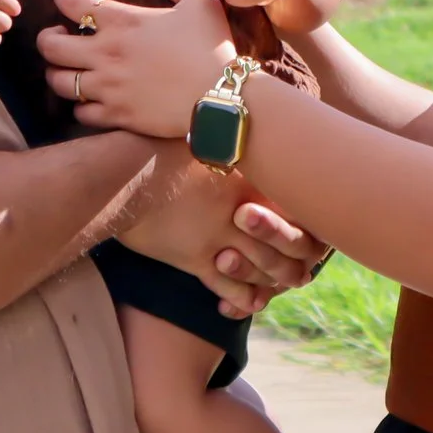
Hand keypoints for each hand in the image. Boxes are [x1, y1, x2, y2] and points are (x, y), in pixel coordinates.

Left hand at [36, 0, 233, 139]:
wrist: (218, 97)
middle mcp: (105, 54)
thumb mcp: (203, 3)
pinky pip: (81, 113)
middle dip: (47, 39)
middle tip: (59, 37)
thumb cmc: (210, 48)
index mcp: (121, 22)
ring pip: (58, 82)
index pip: (71, 2)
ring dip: (58, 73)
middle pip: (50, 46)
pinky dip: (81, 106)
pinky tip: (90, 100)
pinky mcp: (116, 115)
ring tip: (67, 69)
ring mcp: (108, 87)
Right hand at [120, 145, 328, 316]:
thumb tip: (227, 129)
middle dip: (301, 257)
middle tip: (307, 266)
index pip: (292, 205)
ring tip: (284, 284)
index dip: (306, 220)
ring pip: (266, 267)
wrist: (121, 174)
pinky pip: (230, 287)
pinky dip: (244, 299)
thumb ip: (220, 144)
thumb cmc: (153, 150)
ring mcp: (221, 236)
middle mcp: (240, 209)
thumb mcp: (197, 140)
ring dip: (278, 279)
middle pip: (289, 241)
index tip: (312, 227)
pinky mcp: (197, 259)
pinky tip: (250, 303)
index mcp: (245, 179)